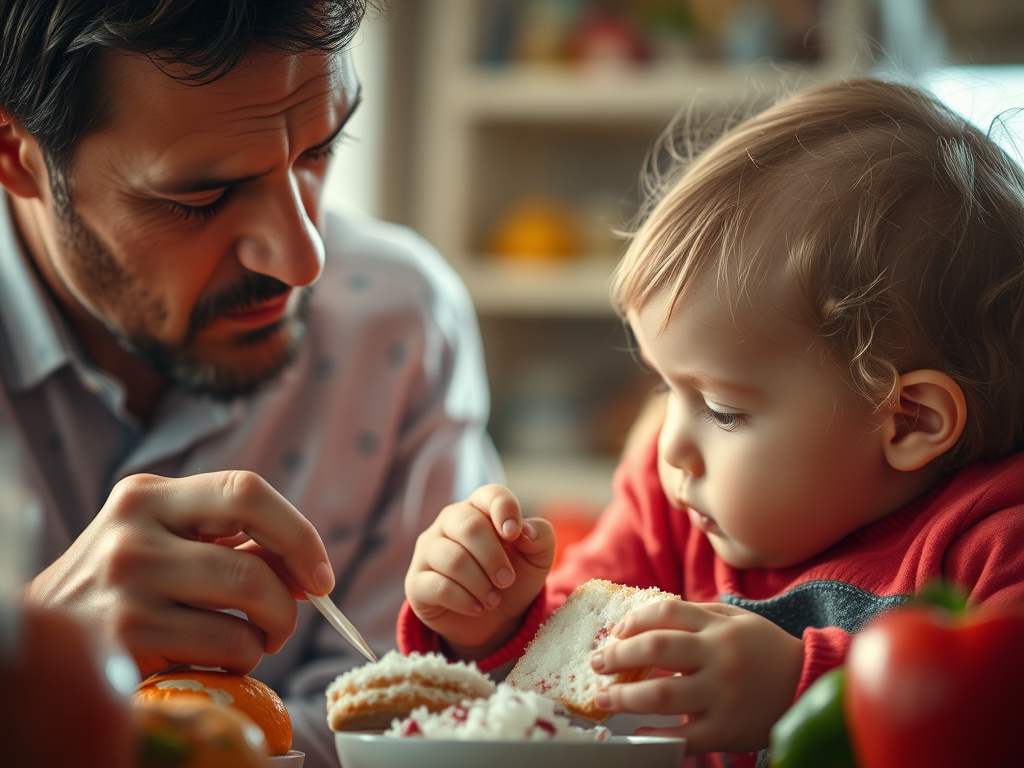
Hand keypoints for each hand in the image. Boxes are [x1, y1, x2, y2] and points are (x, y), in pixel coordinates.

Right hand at [26, 471, 334, 677]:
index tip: (321, 573)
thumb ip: (234, 543)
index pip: (247, 490)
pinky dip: (241, 659)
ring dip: (269, 632)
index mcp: (148, 494)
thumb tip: (309, 571)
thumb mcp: (169, 543)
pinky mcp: (126, 636)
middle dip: (288, 599)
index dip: (299, 533)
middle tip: (287, 619)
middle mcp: (132, 531)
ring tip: (253, 640)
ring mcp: (126, 584)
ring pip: (245, 607)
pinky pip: (224, 647)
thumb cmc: (125, 585)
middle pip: (252, 563)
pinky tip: (218, 658)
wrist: (42, 634)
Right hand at [405, 484, 555, 657]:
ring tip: (493, 598)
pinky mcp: (416, 582)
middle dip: (494, 557)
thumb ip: (541, 536)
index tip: (515, 534)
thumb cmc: (514, 577)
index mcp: (480, 508)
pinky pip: (438, 586)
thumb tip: (524, 531)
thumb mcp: (538, 558)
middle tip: (507, 580)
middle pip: (469, 527)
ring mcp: (428, 551)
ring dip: (481, 583)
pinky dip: (465, 600)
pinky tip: (477, 607)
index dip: (505, 510)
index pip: (490, 494)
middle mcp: (449, 523)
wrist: (496, 619)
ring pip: (453, 559)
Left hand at [590, 600, 803, 754]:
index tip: (615, 633)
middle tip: (597, 663)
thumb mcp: (735, 619)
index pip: (665, 613)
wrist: (806, 685)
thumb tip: (641, 620)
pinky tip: (637, 732)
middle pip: (656, 650)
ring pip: (663, 695)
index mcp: (719, 628)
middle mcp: (719, 658)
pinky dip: (656, 735)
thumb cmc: (762, 649)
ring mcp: (723, 696)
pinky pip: (684, 737)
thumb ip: (694, 615)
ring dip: (625, 697)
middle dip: (618, 656)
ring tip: (603, 698)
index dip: (633, 621)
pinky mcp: (727, 730)